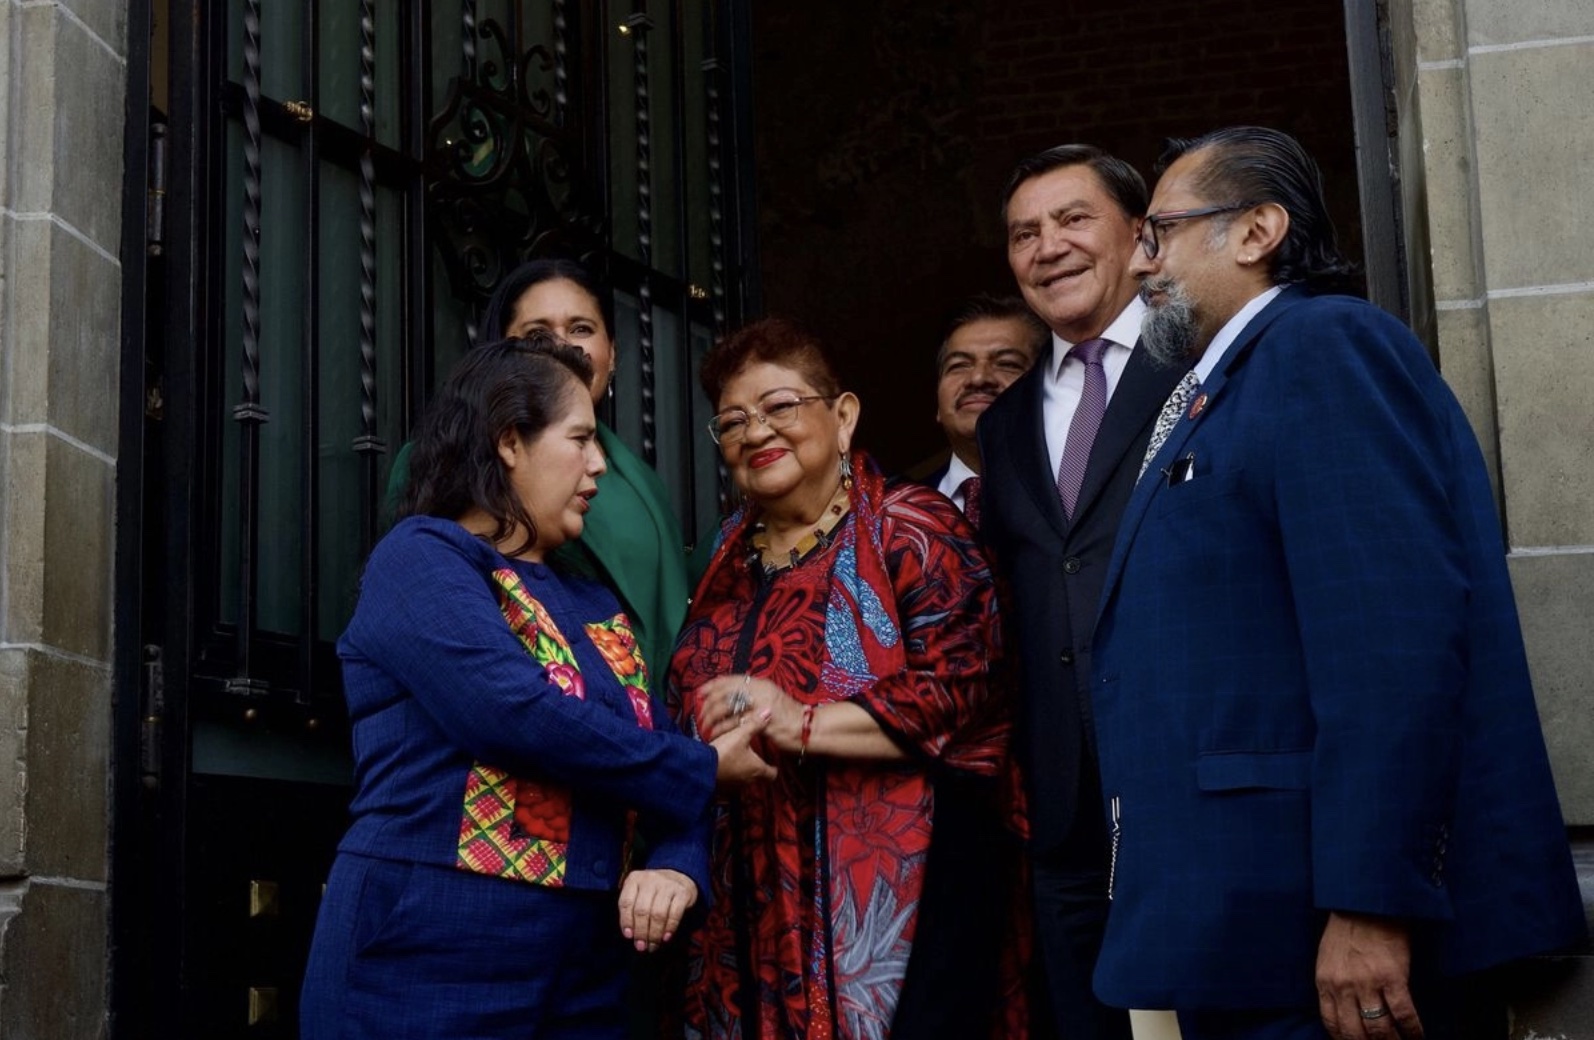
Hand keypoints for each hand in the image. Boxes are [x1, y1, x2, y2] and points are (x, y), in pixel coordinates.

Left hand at [617, 868, 697, 952]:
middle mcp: (650, 879)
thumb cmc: (654, 891)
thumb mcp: (639, 893)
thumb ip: (633, 909)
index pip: (626, 902)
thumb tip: (632, 936)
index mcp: (635, 879)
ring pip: (658, 914)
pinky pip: (674, 914)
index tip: (629, 936)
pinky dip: (669, 928)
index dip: (626, 921)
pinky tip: (666, 937)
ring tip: (653, 945)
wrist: (680, 877)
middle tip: (641, 946)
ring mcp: (668, 884)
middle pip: (642, 910)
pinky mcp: (683, 892)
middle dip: (641, 932)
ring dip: (654, 934)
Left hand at [695, 673, 802, 747]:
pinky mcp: (761, 721)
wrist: (807, 728)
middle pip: (724, 693)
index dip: (712, 685)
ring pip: (726, 708)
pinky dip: (722, 729)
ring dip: (712, 718)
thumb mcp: (770, 698)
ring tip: (705, 727)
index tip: (699, 693)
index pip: (730, 680)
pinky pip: (734, 724)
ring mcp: (760, 705)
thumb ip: (753, 695)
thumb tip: (732, 696)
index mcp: (760, 683)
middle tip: (700, 716)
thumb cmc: (787, 716)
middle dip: (708, 704)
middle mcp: (759, 691)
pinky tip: (716, 735)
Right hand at [709, 708, 777, 785]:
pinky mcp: (723, 786)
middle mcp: (748, 779)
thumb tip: (767, 714)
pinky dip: (732, 774)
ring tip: (741, 760)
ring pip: (745, 780)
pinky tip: (727, 766)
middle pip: (759, 777)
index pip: (772, 774)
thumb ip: (755, 724)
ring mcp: (735, 784)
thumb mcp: (740, 734)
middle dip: (759, 769)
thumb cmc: (724, 752)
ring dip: (744, 771)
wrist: (702, 766)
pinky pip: (732, 782)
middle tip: (757, 760)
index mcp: (757, 768)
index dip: (774, 769)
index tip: (773, 765)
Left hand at [1316, 911, 1421, 1039]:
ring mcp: (1367, 983)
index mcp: (1324, 981)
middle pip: (1354, 1033)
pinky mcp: (1392, 977)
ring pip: (1379, 1029)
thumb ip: (1333, 983)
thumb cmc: (1347, 928)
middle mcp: (1343, 986)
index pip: (1332, 1024)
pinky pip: (1404, 1014)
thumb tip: (1344, 1010)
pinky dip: (1413, 1031)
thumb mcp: (1328, 957)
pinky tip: (1418, 1038)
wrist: (1366, 902)